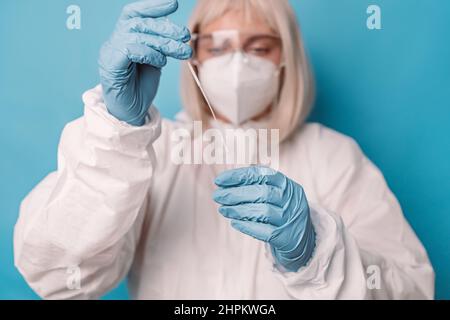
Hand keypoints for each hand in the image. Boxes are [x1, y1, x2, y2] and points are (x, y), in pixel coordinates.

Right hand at [98, 0, 191, 125]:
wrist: (130, 115)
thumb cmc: (140, 89)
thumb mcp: (155, 63)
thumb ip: (160, 46)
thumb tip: (176, 32)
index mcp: (123, 39)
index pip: (133, 13)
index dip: (152, 6)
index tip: (172, 3)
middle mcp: (114, 43)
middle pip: (138, 22)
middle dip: (165, 26)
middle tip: (185, 35)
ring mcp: (110, 53)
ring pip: (136, 34)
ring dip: (163, 41)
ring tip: (181, 51)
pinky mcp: (110, 66)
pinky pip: (129, 49)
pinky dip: (148, 52)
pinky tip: (161, 62)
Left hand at [213, 166, 315, 271]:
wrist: (304, 240)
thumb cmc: (282, 212)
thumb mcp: (276, 194)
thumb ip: (256, 186)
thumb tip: (225, 183)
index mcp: (287, 184)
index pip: (262, 174)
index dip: (239, 176)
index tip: (219, 180)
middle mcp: (291, 200)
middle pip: (261, 192)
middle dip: (235, 193)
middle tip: (217, 196)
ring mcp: (290, 218)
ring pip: (263, 211)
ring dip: (238, 209)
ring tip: (222, 209)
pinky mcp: (286, 237)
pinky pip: (265, 231)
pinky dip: (247, 226)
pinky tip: (234, 223)